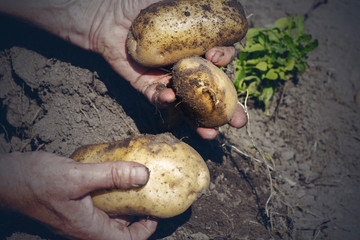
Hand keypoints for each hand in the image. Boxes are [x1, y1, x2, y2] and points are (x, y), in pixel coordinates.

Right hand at [0, 151, 157, 239]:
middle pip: (121, 227)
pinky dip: (110, 189)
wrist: (5, 180)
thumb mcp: (77, 176)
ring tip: (136, 179)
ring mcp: (79, 215)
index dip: (145, 229)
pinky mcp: (74, 203)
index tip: (156, 210)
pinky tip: (113, 173)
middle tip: (149, 191)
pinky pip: (99, 200)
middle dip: (138, 212)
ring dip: (125, 199)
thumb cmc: (34, 182)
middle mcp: (86, 225)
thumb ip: (112, 175)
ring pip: (110, 212)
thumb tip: (144, 174)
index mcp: (88, 228)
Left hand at [88, 0, 246, 139]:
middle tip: (238, 122)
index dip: (225, 59)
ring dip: (200, 120)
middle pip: (211, 90)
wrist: (107, 16)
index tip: (219, 57)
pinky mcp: (147, 85)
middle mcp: (186, 66)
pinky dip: (165, 99)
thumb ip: (194, 4)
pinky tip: (170, 96)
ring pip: (188, 103)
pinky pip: (158, 97)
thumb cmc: (140, 4)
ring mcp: (168, 78)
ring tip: (211, 134)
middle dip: (226, 108)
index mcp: (197, 46)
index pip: (219, 58)